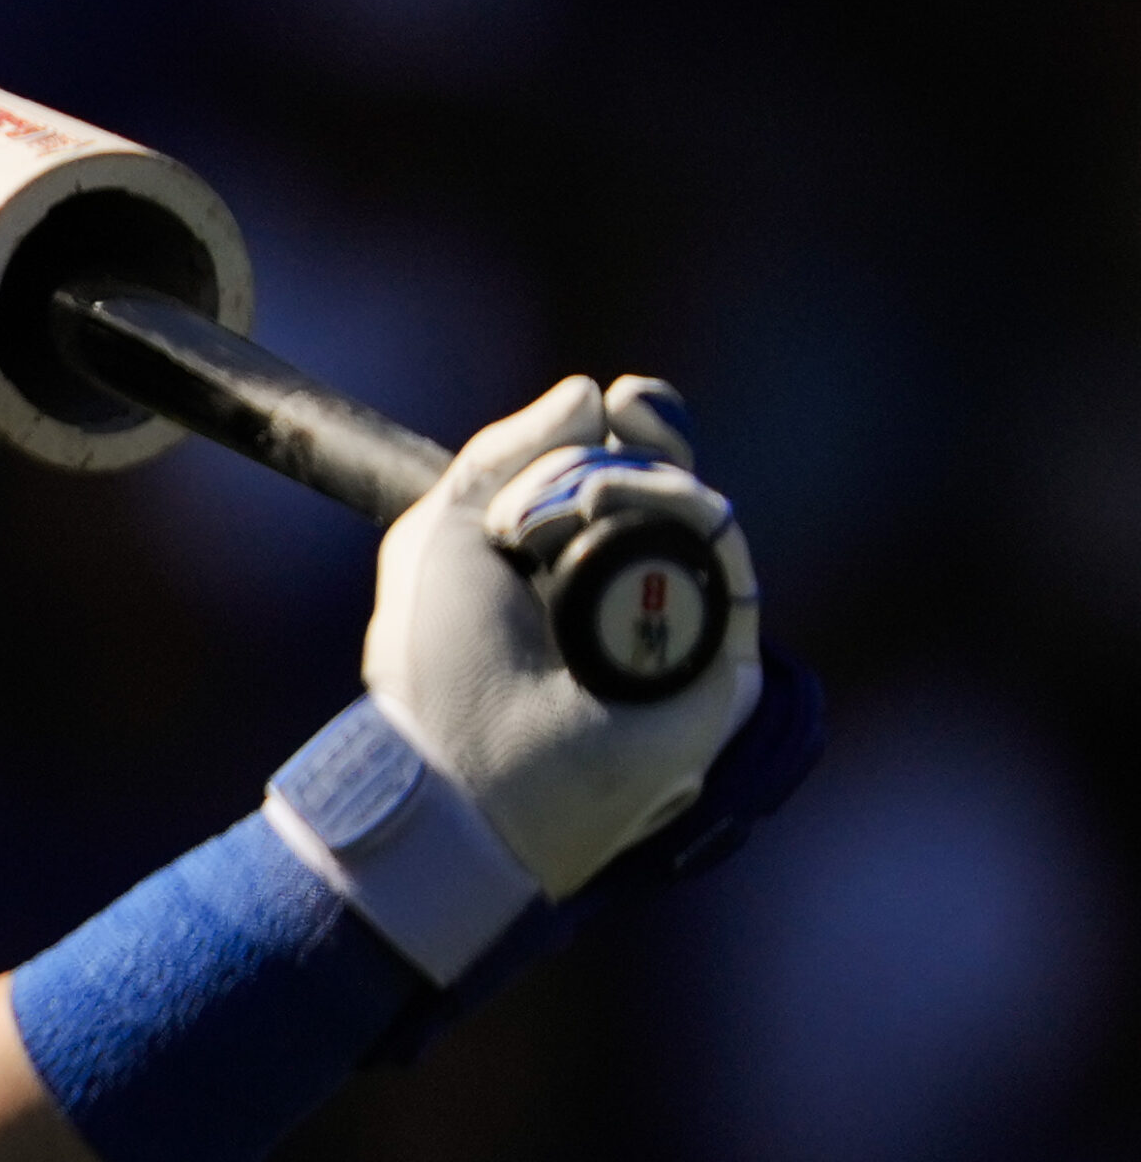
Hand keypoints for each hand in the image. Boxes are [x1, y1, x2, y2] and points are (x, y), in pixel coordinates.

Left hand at [363, 375, 763, 899]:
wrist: (465, 767)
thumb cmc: (437, 664)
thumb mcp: (442, 532)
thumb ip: (503, 452)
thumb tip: (588, 394)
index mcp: (563, 579)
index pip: (624, 488)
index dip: (631, 436)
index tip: (619, 400)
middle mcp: (627, 605)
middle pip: (675, 494)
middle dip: (652, 442)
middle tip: (629, 413)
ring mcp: (679, 634)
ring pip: (700, 515)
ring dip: (635, 481)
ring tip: (568, 507)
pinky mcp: (723, 665)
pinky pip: (724, 557)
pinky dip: (675, 510)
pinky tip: (610, 512)